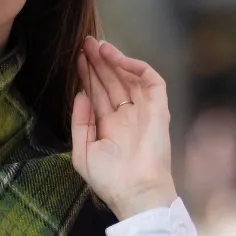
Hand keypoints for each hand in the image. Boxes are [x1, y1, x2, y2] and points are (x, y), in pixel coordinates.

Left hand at [71, 36, 177, 219]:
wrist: (134, 192)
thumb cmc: (109, 180)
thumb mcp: (82, 152)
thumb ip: (79, 122)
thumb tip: (80, 93)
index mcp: (109, 126)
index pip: (98, 93)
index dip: (88, 75)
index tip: (76, 58)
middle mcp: (126, 116)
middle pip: (112, 81)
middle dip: (99, 62)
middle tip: (85, 42)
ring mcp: (143, 111)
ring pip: (129, 77)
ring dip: (115, 60)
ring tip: (97, 46)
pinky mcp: (159, 109)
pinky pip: (151, 81)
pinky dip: (136, 67)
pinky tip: (118, 59)